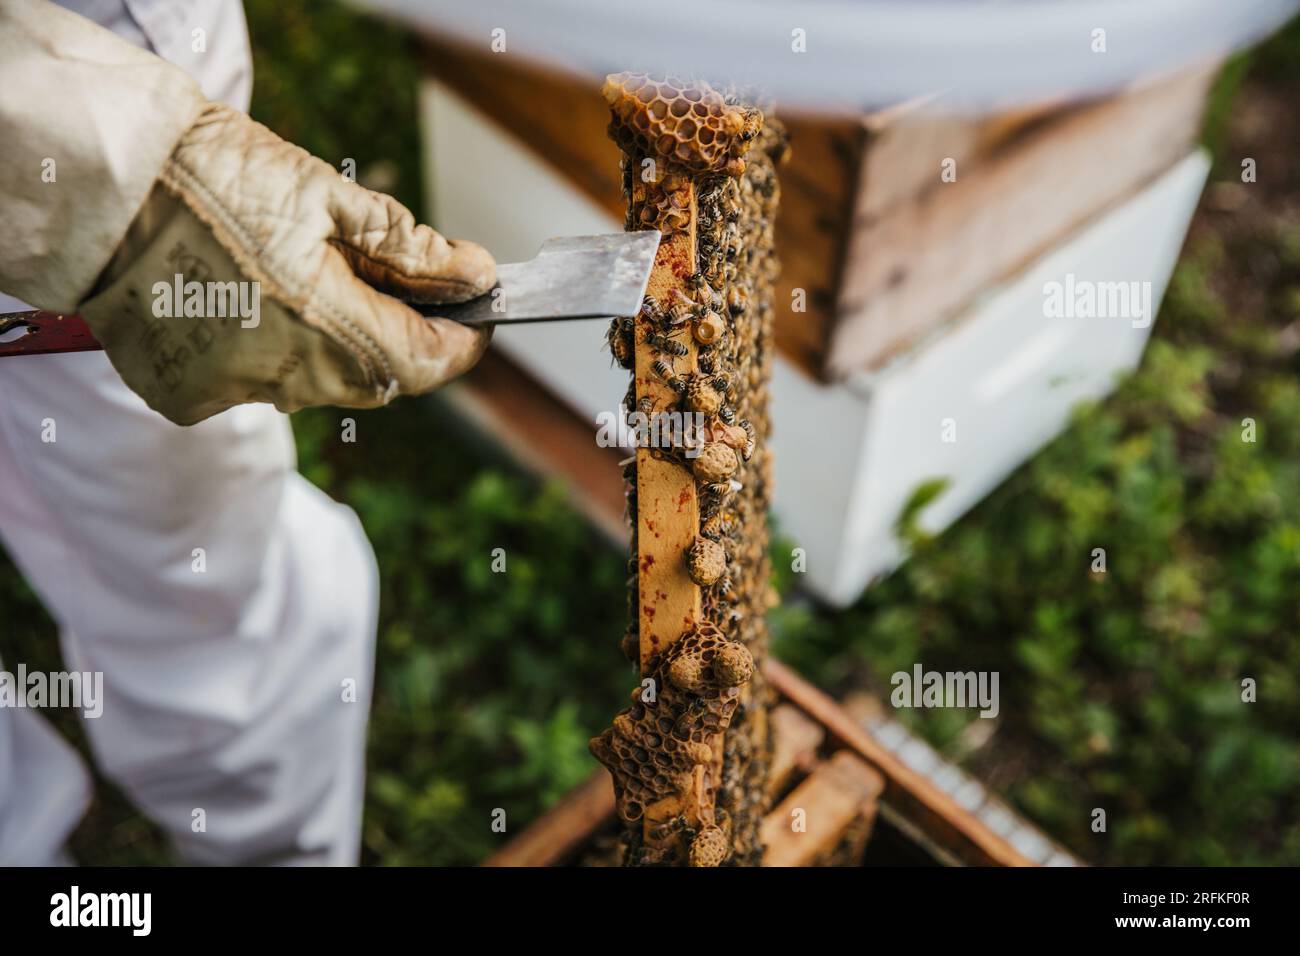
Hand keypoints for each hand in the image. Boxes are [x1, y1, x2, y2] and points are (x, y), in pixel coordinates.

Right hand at [80, 104, 494, 424]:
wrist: (100, 187)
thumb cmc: (211, 177)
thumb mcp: (325, 196)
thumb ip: (407, 247)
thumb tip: (473, 272)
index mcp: (326, 328)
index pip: (428, 362)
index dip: (463, 341)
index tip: (479, 312)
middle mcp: (286, 378)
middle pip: (379, 377)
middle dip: (404, 334)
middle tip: (404, 280)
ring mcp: (236, 392)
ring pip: (322, 382)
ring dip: (342, 340)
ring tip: (317, 273)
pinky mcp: (194, 395)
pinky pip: (262, 381)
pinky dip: (278, 347)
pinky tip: (257, 297)